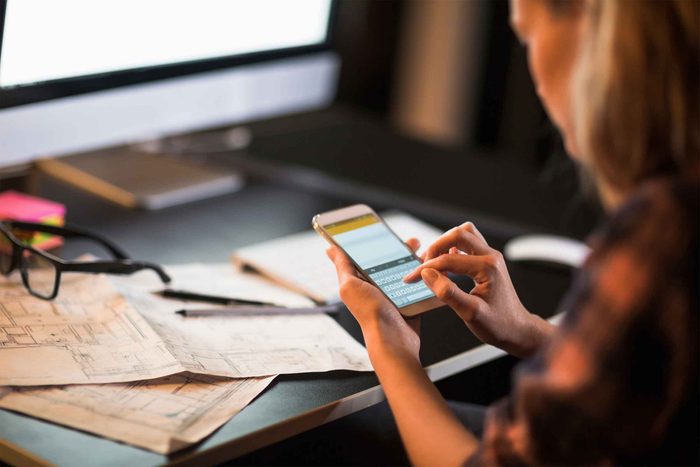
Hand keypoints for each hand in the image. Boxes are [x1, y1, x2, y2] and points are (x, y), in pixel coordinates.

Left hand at [326, 238, 421, 362]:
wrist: (393, 339)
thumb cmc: (370, 314)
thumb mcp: (350, 286)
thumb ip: (342, 266)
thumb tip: (331, 249)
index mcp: (360, 281)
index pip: (366, 256)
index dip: (373, 242)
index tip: (382, 229)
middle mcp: (376, 287)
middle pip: (389, 261)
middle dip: (399, 249)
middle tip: (409, 241)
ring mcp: (394, 294)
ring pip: (405, 270)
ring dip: (414, 260)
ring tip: (423, 252)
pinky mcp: (409, 301)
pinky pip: (417, 284)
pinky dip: (423, 275)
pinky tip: (430, 267)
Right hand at [403, 222, 552, 357]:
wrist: (517, 330)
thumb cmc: (498, 325)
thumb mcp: (470, 313)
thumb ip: (447, 293)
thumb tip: (427, 275)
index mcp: (487, 267)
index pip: (448, 259)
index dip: (425, 268)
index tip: (410, 278)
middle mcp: (491, 256)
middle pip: (458, 234)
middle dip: (435, 247)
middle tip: (422, 265)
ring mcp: (491, 257)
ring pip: (464, 234)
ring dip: (445, 243)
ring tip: (433, 261)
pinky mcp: (489, 261)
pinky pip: (469, 243)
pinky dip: (453, 248)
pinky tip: (446, 263)